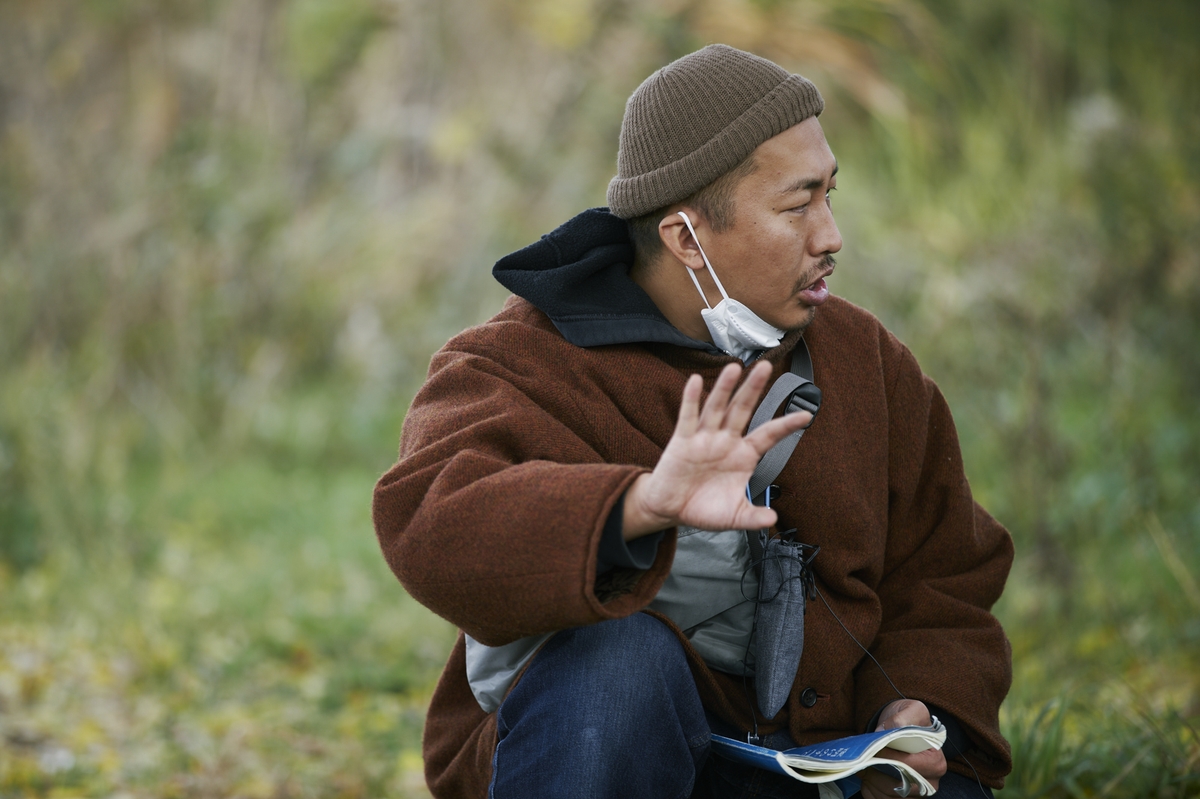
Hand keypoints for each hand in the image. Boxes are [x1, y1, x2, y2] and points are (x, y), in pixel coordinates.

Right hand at [622, 361, 811, 538]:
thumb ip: (753, 518)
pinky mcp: (682, 441)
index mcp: (743, 456)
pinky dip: (691, 399)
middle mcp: (726, 441)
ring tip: (734, 367)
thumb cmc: (704, 508)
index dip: (786, 425)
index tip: (806, 414)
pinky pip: (688, 417)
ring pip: (717, 408)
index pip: (768, 435)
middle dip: (753, 389)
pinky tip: (695, 381)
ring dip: (724, 388)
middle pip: (742, 410)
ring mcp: (704, 438)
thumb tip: (773, 520)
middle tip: (765, 366)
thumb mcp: (734, 517)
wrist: (671, 509)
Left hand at [857, 700, 946, 797]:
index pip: (909, 765)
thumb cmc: (910, 721)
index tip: (874, 749)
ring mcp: (917, 794)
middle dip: (877, 773)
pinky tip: (867, 778)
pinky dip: (871, 791)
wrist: (904, 729)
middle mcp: (930, 783)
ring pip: (889, 797)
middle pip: (899, 786)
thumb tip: (883, 732)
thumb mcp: (912, 710)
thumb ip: (902, 718)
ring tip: (863, 767)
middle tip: (863, 760)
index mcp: (935, 761)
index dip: (889, 757)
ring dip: (871, 783)